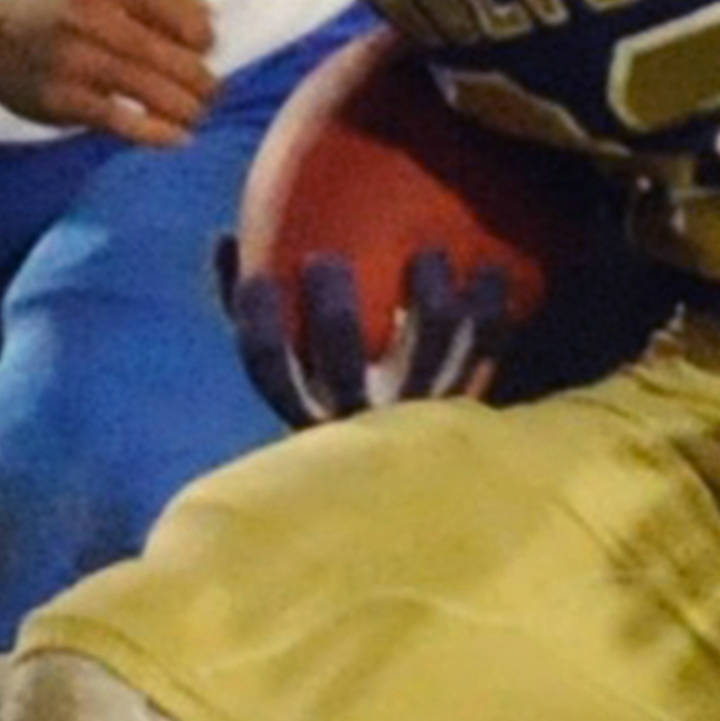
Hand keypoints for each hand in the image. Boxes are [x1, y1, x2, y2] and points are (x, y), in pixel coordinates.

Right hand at [0, 0, 215, 142]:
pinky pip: (116, 119)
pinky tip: (178, 138)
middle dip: (197, 76)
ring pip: (143, 85)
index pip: (169, 3)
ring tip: (198, 114)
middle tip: (212, 91)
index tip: (205, 47)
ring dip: (183, 106)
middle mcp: (84, 12)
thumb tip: (206, 17)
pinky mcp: (57, 97)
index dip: (198, 30)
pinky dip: (153, 132)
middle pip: (160, 50)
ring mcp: (69, 56)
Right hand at [220, 243, 517, 426]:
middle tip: (324, 260)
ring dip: (428, 305)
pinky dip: (489, 312)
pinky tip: (494, 267)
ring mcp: (419, 416)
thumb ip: (251, 311)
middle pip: (343, 367)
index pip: (272, 372)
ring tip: (429, 254)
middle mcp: (363, 419)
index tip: (256, 277)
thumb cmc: (334, 392)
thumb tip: (226, 237)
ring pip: (428, 360)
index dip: (258, 327)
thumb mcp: (290, 365)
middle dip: (332, 315)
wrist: (421, 483)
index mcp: (311, 409)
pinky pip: (483, 355)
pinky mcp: (467, 406)